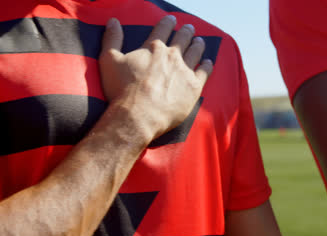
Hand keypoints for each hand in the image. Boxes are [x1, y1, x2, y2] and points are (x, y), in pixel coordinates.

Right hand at [99, 16, 212, 139]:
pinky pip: (205, 71)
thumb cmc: (121, 90)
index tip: (172, 19)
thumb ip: (112, 39)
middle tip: (189, 28)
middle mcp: (172, 55)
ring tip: (200, 41)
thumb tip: (113, 21)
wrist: (139, 115)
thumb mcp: (109, 60)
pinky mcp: (194, 86)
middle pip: (183, 38)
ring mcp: (185, 70)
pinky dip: (207, 65)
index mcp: (153, 48)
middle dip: (186, 31)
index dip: (168, 22)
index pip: (163, 29)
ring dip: (198, 44)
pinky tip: (208, 62)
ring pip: (196, 52)